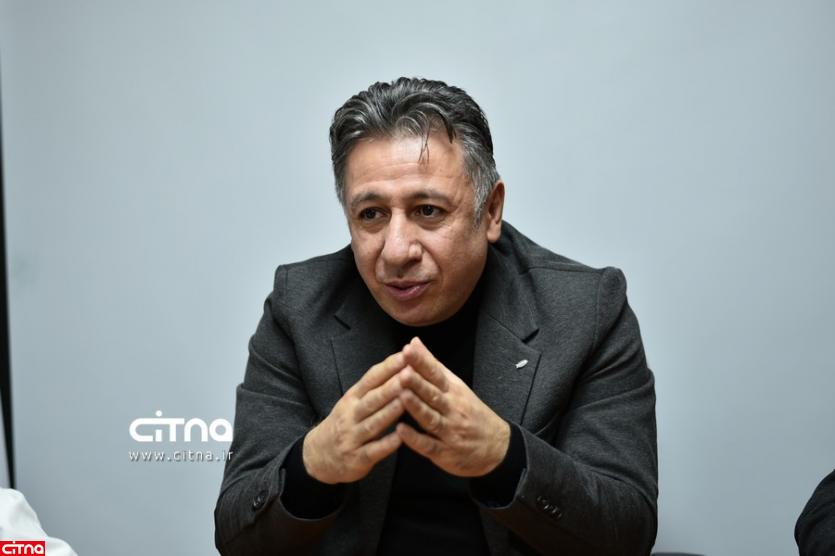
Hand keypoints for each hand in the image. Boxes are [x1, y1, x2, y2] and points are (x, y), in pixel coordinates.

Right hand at [303, 352, 405, 483]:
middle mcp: (350, 415)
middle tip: (409, 373)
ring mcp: (352, 437)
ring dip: (390, 411)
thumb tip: (399, 363)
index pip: (370, 379)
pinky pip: (373, 450)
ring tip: (407, 400)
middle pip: (372, 399)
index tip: (406, 354)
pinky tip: (401, 437)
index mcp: (352, 398)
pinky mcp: (357, 459)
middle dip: (391, 386)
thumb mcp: (352, 402)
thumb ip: (373, 386)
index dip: (388, 367)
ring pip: (373, 423)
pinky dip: (387, 444)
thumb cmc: (344, 424)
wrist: (317, 456)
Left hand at [395, 337, 510, 476]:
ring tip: (402, 396)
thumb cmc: (471, 412)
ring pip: (431, 418)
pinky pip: (429, 445)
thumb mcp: (456, 386)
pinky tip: (401, 430)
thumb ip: (432, 365)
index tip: (408, 350)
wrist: (497, 446)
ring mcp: (449, 431)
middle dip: (418, 383)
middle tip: (403, 372)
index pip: (436, 374)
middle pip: (433, 394)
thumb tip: (414, 342)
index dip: (422, 362)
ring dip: (416, 407)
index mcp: (453, 391)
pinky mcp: (444, 452)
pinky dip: (415, 438)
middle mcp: (452, 409)